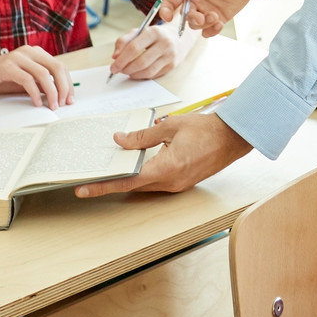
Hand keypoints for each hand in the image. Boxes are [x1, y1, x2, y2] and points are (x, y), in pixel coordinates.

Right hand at [0, 46, 74, 108]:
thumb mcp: (23, 82)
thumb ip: (39, 84)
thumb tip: (59, 95)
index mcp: (34, 53)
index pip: (59, 66)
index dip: (68, 83)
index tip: (70, 99)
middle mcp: (28, 51)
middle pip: (56, 68)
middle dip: (64, 88)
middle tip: (63, 104)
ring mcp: (17, 57)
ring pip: (44, 74)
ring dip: (51, 93)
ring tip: (51, 106)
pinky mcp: (6, 66)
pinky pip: (27, 80)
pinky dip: (34, 93)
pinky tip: (36, 103)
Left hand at [73, 112, 252, 196]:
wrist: (232, 138)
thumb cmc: (205, 130)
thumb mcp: (170, 127)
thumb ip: (142, 136)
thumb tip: (120, 141)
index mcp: (166, 168)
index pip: (126, 180)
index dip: (102, 186)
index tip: (83, 189)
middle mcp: (170, 182)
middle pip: (132, 185)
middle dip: (110, 181)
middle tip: (89, 177)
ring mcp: (176, 185)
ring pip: (144, 184)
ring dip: (127, 177)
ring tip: (108, 168)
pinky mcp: (181, 182)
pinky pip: (155, 182)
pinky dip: (142, 175)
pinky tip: (134, 164)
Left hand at [111, 22, 178, 78]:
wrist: (178, 37)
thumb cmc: (155, 35)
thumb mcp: (139, 32)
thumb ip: (124, 41)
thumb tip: (115, 56)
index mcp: (154, 32)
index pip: (134, 48)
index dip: (121, 59)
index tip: (113, 66)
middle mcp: (164, 44)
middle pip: (141, 62)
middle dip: (126, 69)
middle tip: (118, 71)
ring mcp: (170, 56)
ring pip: (148, 71)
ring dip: (133, 74)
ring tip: (127, 71)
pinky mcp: (172, 66)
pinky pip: (153, 75)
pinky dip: (142, 76)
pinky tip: (136, 73)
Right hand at [157, 0, 257, 34]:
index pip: (171, 2)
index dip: (166, 10)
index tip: (167, 17)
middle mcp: (194, 2)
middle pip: (184, 17)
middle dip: (191, 19)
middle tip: (201, 17)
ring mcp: (206, 11)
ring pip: (196, 25)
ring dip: (204, 24)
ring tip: (215, 16)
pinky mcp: (218, 19)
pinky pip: (209, 32)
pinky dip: (212, 31)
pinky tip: (219, 23)